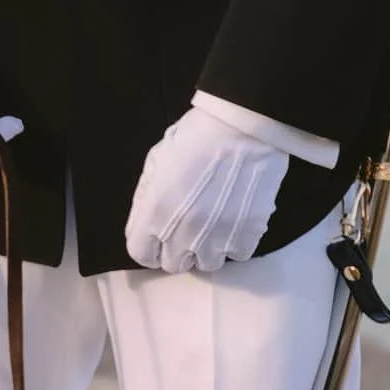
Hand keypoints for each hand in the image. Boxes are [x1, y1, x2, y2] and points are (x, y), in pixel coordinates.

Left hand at [123, 103, 289, 273]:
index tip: (157, 239)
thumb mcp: (156, 161)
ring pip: (206, 265)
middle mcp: (184, 233)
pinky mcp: (248, 234)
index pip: (141, 254)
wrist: (244, 125)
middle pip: (173, 264)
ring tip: (212, 228)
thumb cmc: (196, 136)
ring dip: (206, 250)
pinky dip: (234, 244)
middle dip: (176, 250)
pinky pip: (237, 256)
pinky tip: (234, 223)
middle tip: (186, 230)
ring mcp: (218, 237)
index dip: (147, 247)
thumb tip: (143, 223)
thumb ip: (146, 197)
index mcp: (155, 214)